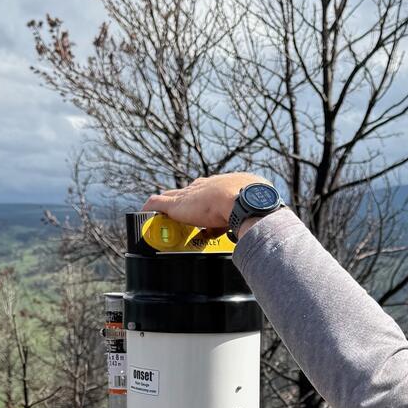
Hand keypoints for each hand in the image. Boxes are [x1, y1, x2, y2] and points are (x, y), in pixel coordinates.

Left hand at [142, 173, 271, 233]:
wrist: (243, 201)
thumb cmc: (255, 203)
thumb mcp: (256, 205)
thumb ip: (253, 213)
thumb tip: (263, 222)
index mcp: (223, 184)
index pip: (209, 189)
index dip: (206, 198)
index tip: (206, 208)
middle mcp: (205, 185)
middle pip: (190, 191)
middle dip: (186, 199)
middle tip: (185, 211)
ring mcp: (191, 195)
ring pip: (173, 197)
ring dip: (168, 205)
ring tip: (163, 214)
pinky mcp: (177, 204)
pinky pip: (158, 204)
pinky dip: (151, 209)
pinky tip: (144, 214)